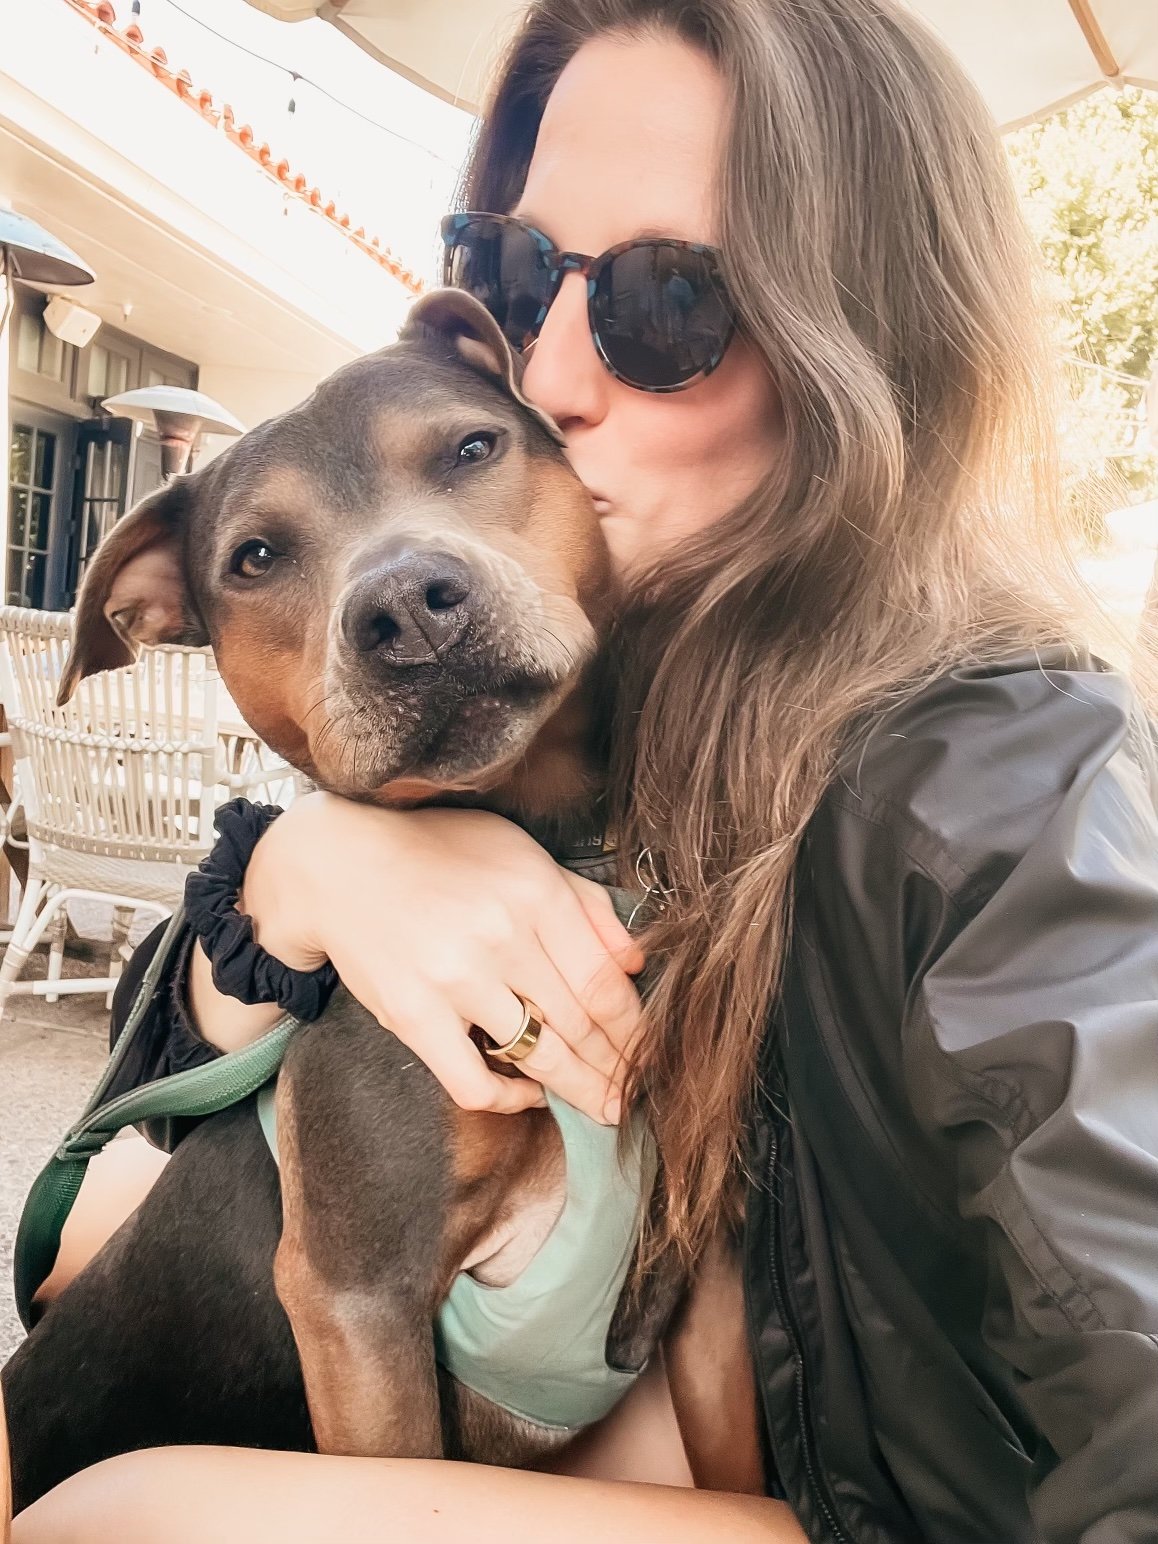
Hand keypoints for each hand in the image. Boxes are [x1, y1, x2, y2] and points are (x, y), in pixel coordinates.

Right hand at [241, 793, 644, 1122]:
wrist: (339, 865)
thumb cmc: (440, 854)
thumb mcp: (520, 854)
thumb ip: (583, 904)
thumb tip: (634, 962)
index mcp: (534, 891)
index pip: (604, 979)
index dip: (636, 1027)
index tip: (653, 1051)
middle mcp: (500, 934)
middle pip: (581, 1022)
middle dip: (618, 1065)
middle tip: (638, 1091)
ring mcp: (454, 978)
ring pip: (539, 1055)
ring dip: (580, 1090)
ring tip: (603, 1109)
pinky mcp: (413, 1016)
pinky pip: (473, 1081)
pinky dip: (508, 1099)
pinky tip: (529, 1095)